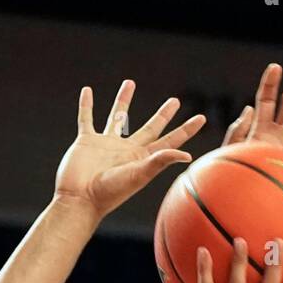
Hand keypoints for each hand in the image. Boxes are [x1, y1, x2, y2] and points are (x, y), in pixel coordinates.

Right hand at [54, 80, 204, 221]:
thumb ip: (160, 161)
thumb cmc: (109, 192)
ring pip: (117, 116)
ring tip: (130, 82)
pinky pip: (86, 119)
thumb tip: (187, 155)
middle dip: (163, 115)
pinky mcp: (87, 142)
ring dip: (124, 100)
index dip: (186, 129)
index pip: (170, 140)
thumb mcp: (138, 175)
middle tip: (175, 101)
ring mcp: (106, 144)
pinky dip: (86, 106)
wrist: (80, 200)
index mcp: (142, 158)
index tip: (201, 117)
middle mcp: (127, 149)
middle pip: (150, 127)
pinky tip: (87, 92)